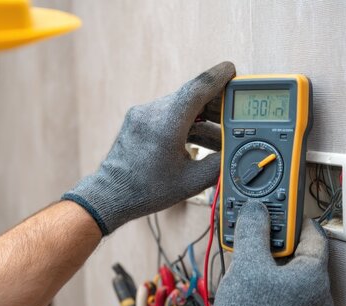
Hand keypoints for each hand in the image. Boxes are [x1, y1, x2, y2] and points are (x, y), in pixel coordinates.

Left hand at [62, 62, 235, 234]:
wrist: (111, 195)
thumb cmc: (146, 191)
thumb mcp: (192, 181)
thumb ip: (218, 164)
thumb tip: (234, 152)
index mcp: (167, 123)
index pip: (198, 87)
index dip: (219, 76)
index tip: (232, 69)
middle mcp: (152, 112)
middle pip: (191, 96)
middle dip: (215, 104)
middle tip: (233, 113)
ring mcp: (142, 114)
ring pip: (180, 106)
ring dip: (201, 117)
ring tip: (219, 136)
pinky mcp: (137, 120)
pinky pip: (168, 114)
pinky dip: (186, 123)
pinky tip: (198, 138)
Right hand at [202, 201, 333, 305]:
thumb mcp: (247, 262)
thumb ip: (252, 229)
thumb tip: (255, 210)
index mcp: (315, 276)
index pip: (312, 233)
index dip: (292, 219)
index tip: (276, 211)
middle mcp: (319, 295)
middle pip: (300, 254)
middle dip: (275, 242)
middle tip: (255, 235)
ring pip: (292, 274)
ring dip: (270, 262)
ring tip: (247, 259)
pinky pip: (287, 293)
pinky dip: (271, 282)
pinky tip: (250, 283)